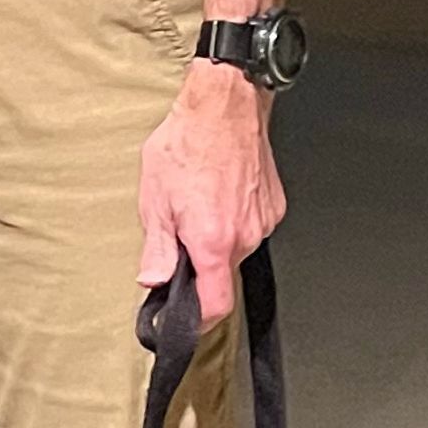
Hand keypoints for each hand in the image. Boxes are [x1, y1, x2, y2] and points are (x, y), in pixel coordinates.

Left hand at [137, 59, 284, 323]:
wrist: (226, 104)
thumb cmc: (188, 142)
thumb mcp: (154, 198)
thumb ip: (155, 248)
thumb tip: (153, 280)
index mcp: (214, 241)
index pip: (215, 305)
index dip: (197, 322)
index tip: (181, 323)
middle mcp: (245, 236)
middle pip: (222, 274)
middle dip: (198, 265)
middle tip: (176, 235)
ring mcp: (263, 221)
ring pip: (235, 249)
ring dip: (214, 239)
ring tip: (197, 204)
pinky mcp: (274, 206)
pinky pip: (249, 227)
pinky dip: (231, 220)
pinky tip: (217, 193)